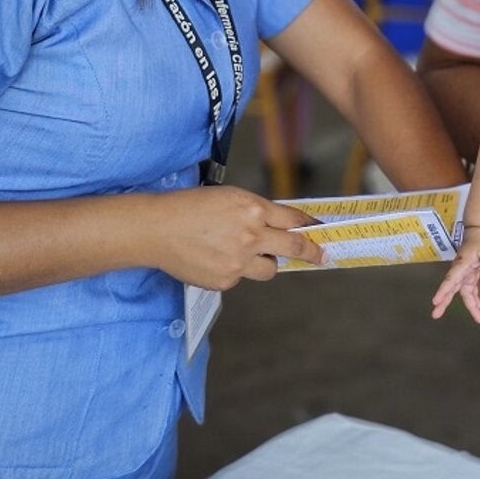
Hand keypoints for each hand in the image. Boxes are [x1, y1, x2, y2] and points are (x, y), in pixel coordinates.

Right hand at [146, 186, 324, 289]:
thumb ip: (256, 212)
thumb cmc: (190, 207)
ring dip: (266, 261)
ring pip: (269, 268)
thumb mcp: (230, 198)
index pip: (294, 220)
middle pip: (294, 248)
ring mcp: (239, 261)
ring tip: (243, 252)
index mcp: (253, 209)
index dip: (310, 226)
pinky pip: (242, 277)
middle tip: (322, 256)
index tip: (320, 231)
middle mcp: (251, 235)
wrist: (158, 229)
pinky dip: (234, 269)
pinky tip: (214, 257)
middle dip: (312, 252)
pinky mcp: (226, 280)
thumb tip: (279, 226)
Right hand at [432, 226, 479, 321]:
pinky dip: (475, 298)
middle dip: (444, 302)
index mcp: (462, 264)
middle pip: (451, 288)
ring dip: (469, 305)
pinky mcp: (471, 274)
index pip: (451, 279)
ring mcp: (465, 273)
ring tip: (477, 318)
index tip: (436, 301)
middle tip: (435, 315)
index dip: (443, 291)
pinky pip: (471, 289)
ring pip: (463, 292)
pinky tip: (479, 307)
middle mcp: (461, 270)